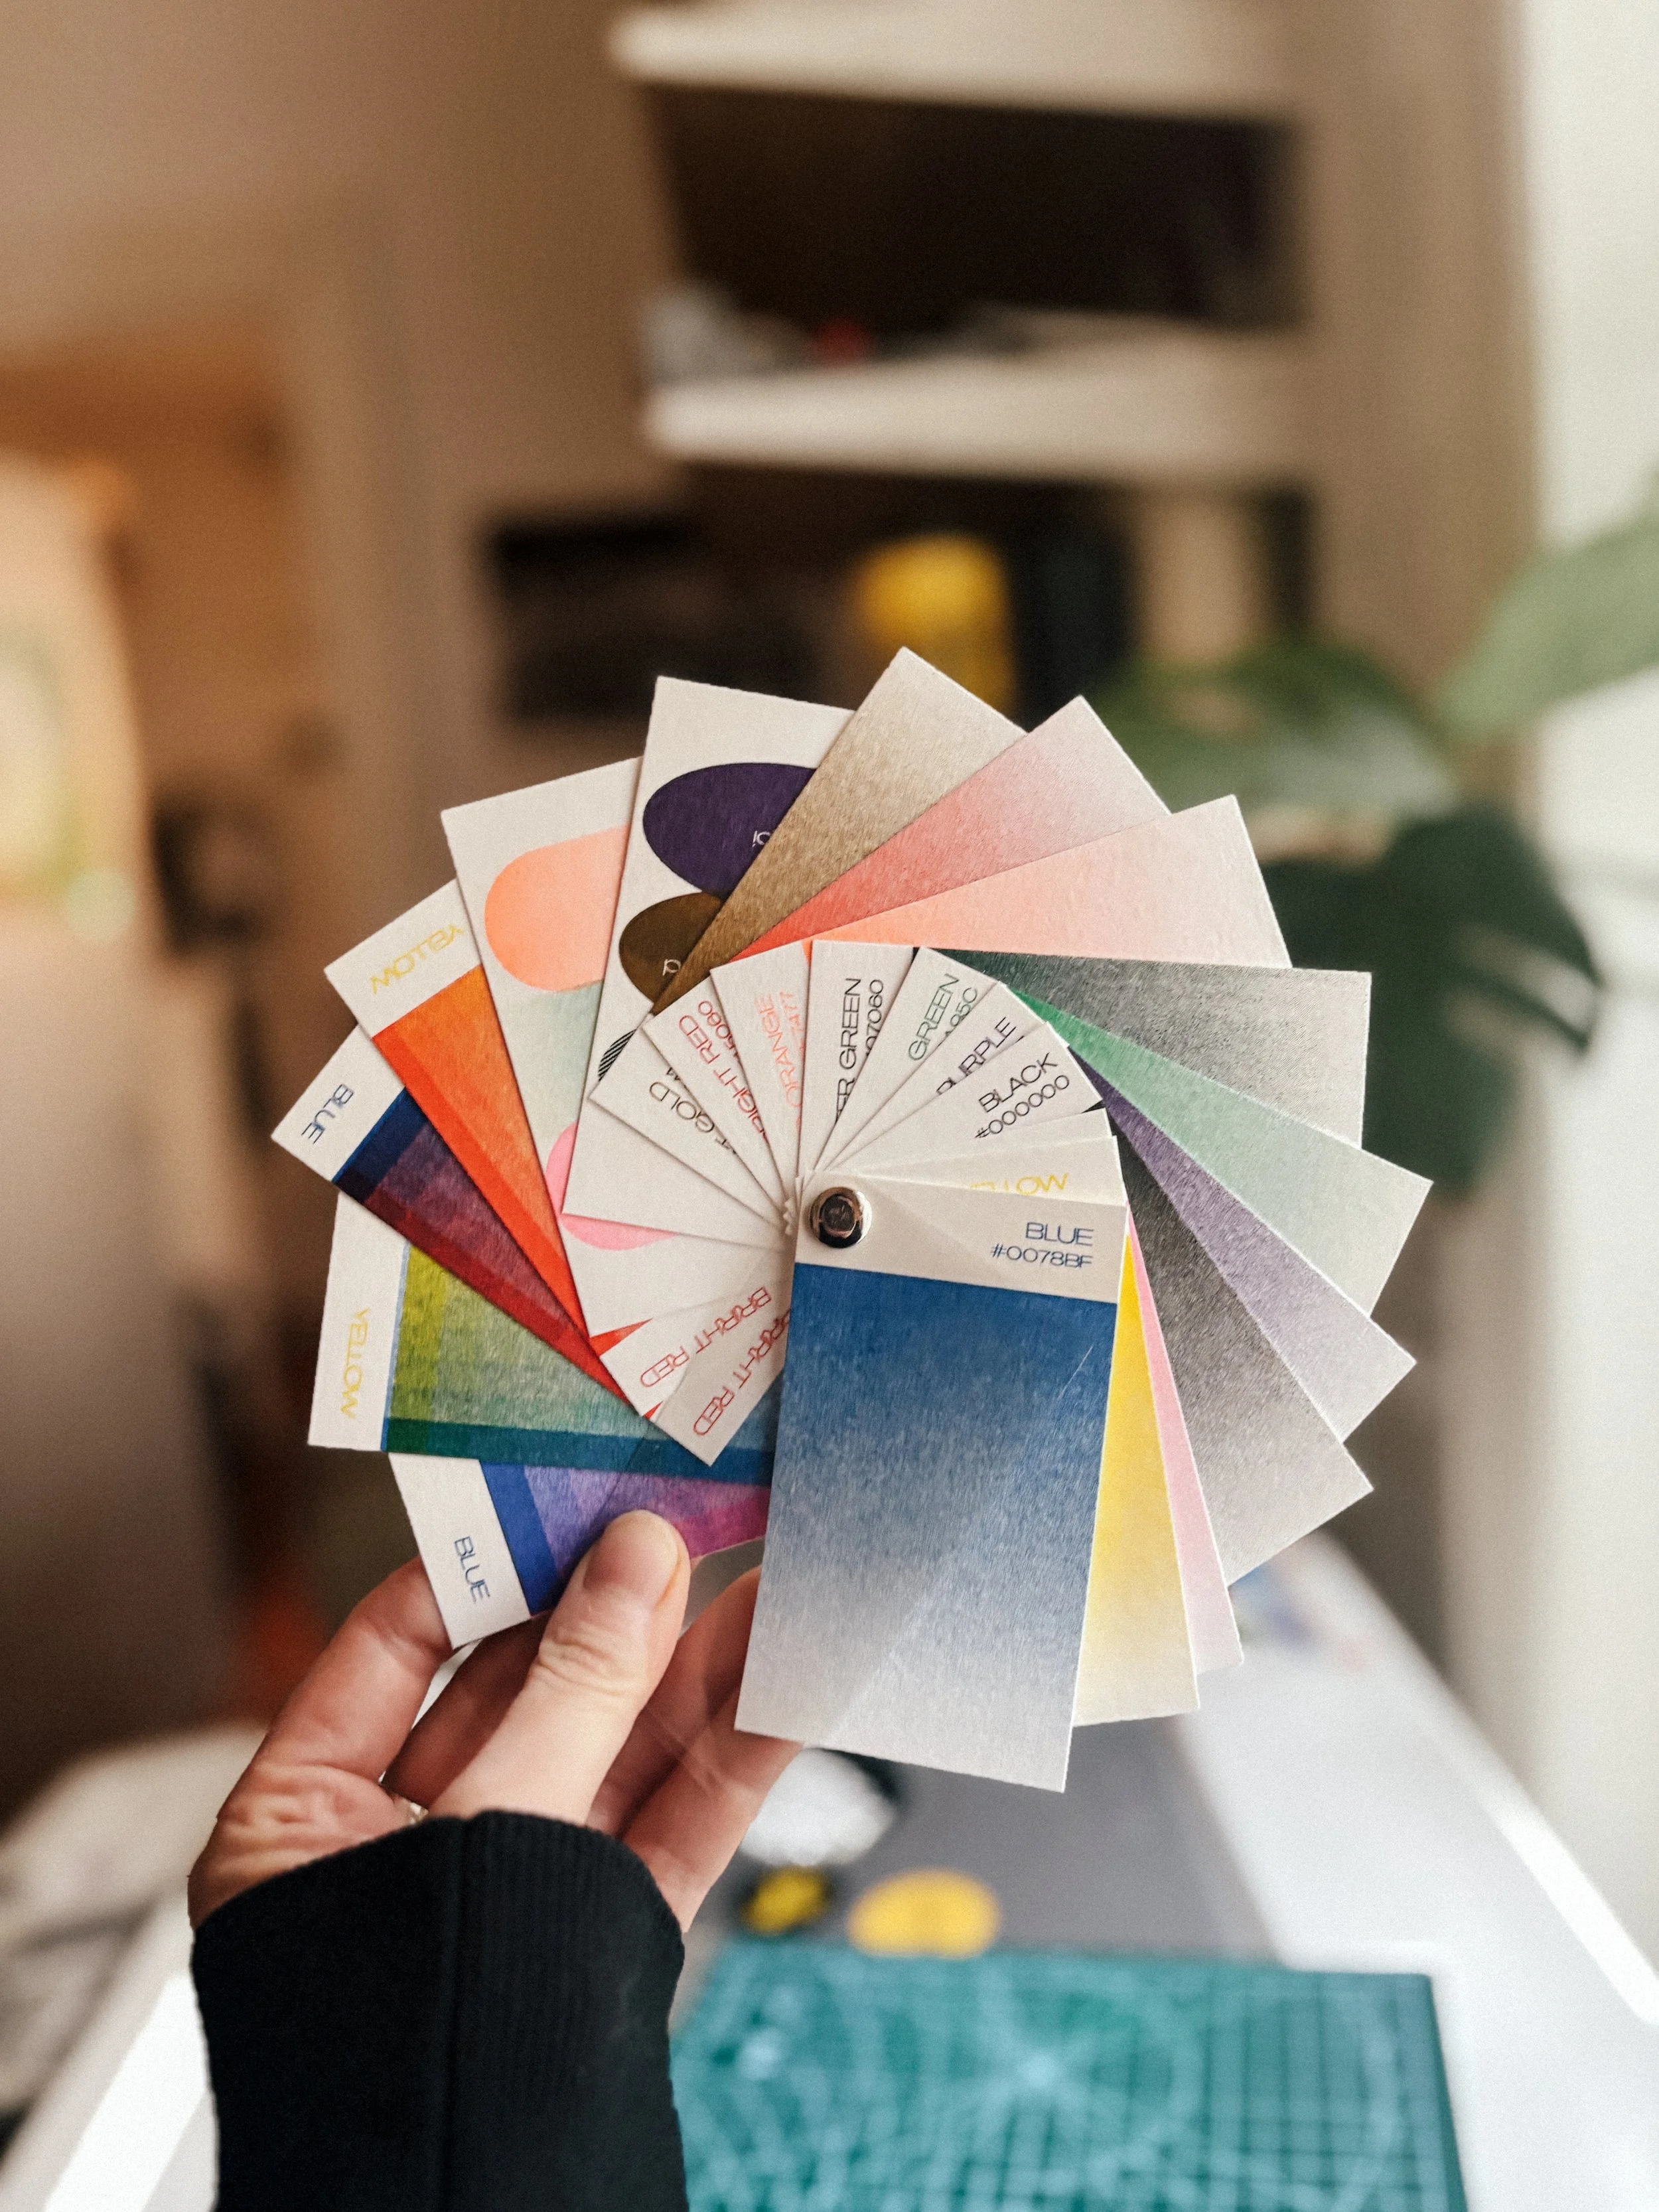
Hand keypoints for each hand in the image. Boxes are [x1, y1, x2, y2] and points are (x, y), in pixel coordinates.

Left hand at [190, 1512, 797, 1929]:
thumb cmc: (403, 2045)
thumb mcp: (480, 1834)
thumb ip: (572, 1692)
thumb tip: (638, 1558)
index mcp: (303, 1821)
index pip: (395, 1647)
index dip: (484, 1564)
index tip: (562, 1492)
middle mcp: (406, 1847)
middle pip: (526, 1691)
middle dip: (617, 1607)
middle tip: (691, 1518)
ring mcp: (512, 1891)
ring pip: (614, 1751)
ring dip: (700, 1667)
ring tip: (773, 1578)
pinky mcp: (602, 1935)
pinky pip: (667, 1824)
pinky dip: (734, 1755)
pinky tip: (790, 1680)